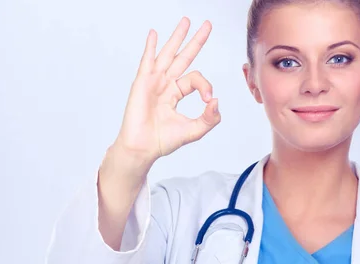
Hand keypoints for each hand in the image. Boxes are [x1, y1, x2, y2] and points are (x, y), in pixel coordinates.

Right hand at [114, 17, 220, 167]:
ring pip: (168, 54)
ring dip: (177, 37)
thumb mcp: (193, 130)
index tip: (208, 99)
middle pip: (183, 58)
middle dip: (195, 41)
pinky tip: (154, 34)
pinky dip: (150, 47)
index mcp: (176, 94)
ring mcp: (153, 82)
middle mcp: (165, 84)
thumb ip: (209, 118)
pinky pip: (147, 61)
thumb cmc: (163, 141)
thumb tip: (216, 101)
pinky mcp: (142, 83)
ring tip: (186, 21)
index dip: (205, 85)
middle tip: (207, 25)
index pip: (195, 79)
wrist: (143, 147)